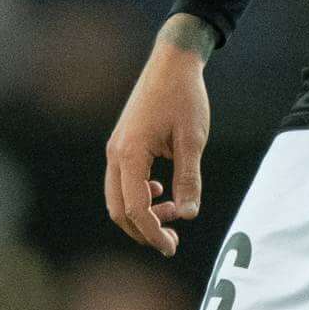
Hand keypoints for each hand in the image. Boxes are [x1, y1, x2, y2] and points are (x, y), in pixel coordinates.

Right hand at [104, 18, 214, 254]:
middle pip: (118, 209)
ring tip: (171, 214)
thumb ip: (189, 179)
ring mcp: (116, 148)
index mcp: (130, 154)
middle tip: (171, 241)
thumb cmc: (184, 96)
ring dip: (141, 214)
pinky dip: (139, 196)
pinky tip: (161, 190)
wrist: (172, 62)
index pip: (135, 208)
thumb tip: (187, 213)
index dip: (153, 233)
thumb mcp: (192, 140)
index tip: (171, 247)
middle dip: (143, 230)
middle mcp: (116, 153)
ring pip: (118, 197)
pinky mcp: (123, 144)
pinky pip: (123, 181)